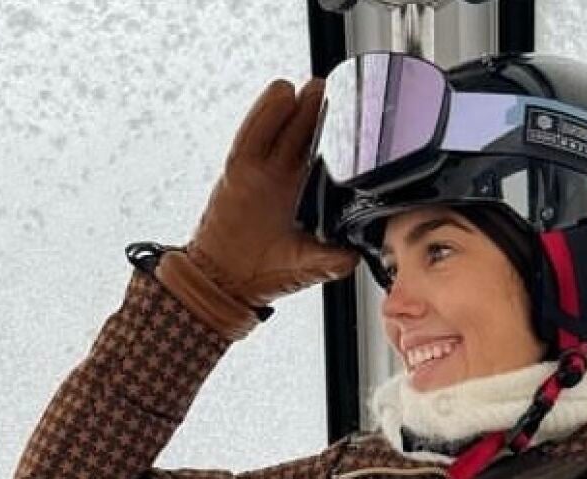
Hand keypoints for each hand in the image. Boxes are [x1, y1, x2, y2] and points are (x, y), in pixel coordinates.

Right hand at [186, 79, 359, 304]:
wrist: (227, 282)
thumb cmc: (268, 273)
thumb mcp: (309, 266)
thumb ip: (333, 260)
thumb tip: (356, 257)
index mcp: (306, 194)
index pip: (325, 157)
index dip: (340, 137)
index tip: (359, 117)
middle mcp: (285, 177)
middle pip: (305, 134)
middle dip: (320, 112)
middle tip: (338, 90)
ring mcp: (261, 170)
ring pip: (281, 129)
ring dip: (297, 107)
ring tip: (315, 86)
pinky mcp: (238, 170)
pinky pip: (252, 136)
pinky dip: (265, 114)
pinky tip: (280, 94)